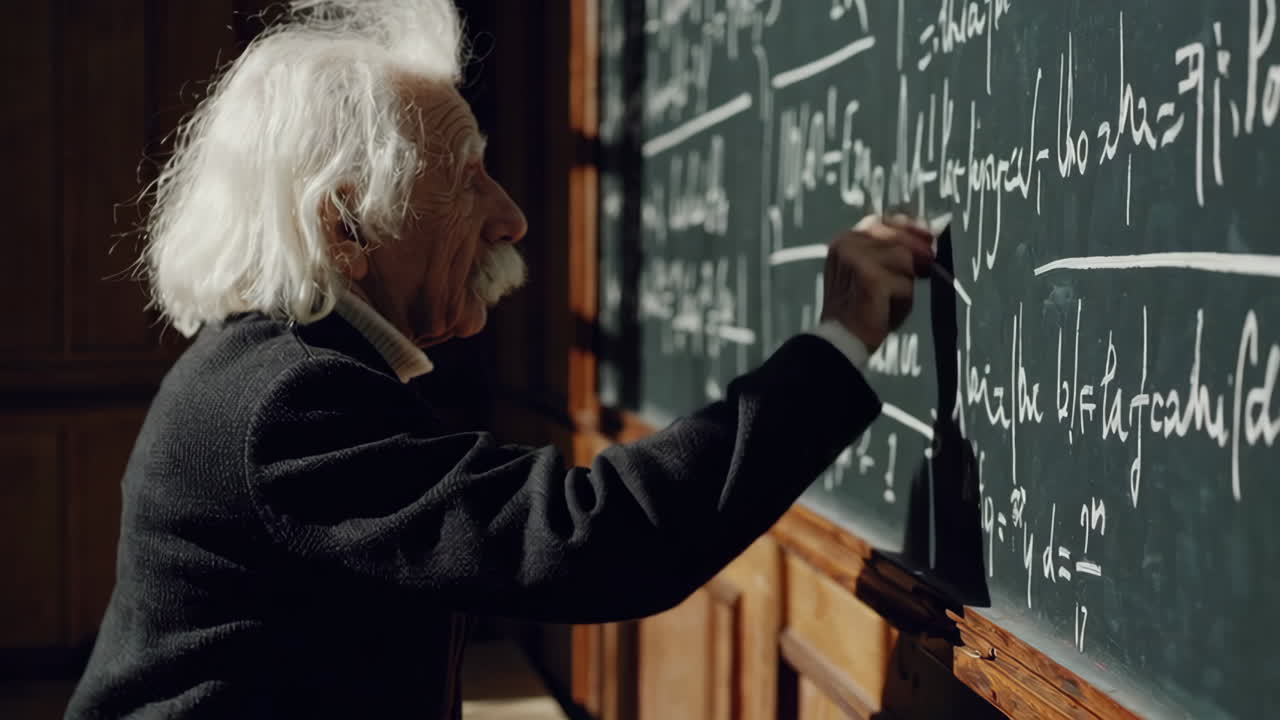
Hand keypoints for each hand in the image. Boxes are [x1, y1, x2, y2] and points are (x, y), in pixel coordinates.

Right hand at [820, 214, 933, 352]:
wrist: (843, 336)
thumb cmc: (863, 305)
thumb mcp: (878, 270)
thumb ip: (895, 251)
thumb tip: (929, 238)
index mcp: (846, 239)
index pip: (883, 221)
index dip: (909, 228)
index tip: (928, 236)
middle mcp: (848, 243)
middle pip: (897, 237)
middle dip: (915, 251)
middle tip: (926, 265)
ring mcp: (857, 257)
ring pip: (904, 258)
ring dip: (906, 280)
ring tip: (892, 298)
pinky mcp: (870, 276)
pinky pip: (904, 281)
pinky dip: (904, 297)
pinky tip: (889, 307)